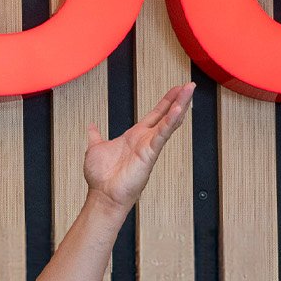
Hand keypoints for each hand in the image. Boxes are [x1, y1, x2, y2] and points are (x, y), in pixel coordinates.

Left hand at [82, 82, 194, 211]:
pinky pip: (162, 135)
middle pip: (165, 115)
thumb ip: (96, 136)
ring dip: (179, 106)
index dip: (165, 101)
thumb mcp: (96, 148)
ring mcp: (149, 146)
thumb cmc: (101, 177)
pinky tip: (179, 110)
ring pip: (168, 122)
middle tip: (189, 85)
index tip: (176, 89)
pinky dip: (170, 122)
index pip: (154, 114)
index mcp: (134, 136)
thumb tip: (92, 127)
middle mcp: (144, 140)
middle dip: (178, 100)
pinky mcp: (149, 154)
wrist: (102, 194)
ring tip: (188, 91)